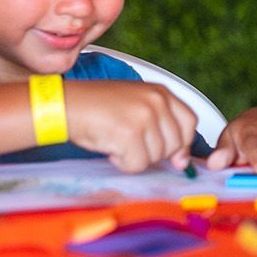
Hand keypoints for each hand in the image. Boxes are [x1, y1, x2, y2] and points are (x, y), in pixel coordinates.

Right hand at [65, 81, 196, 172]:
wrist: (67, 105)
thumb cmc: (97, 108)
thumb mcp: (135, 107)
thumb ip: (161, 128)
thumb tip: (182, 162)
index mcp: (160, 92)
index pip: (189, 122)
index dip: (182, 142)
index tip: (171, 153)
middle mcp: (156, 102)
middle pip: (174, 144)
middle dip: (153, 152)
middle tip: (129, 143)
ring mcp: (144, 116)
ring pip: (155, 157)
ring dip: (135, 157)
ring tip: (116, 140)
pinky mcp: (130, 133)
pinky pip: (137, 164)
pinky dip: (122, 163)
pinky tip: (110, 148)